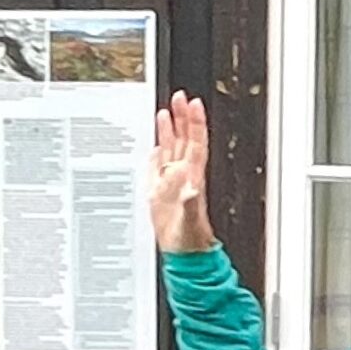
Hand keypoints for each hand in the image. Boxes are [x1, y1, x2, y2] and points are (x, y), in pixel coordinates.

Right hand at [149, 90, 216, 252]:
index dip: (195, 123)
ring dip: (171, 130)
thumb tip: (185, 178)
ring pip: (173, 149)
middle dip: (183, 117)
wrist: (184, 252)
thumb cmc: (189, 237)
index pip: (195, 143)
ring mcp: (173, 182)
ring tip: (167, 111)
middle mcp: (184, 176)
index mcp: (192, 178)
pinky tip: (155, 146)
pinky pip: (159, 166)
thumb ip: (186, 198)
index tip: (193, 104)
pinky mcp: (162, 192)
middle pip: (185, 140)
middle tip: (180, 96)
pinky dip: (157, 153)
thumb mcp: (188, 217)